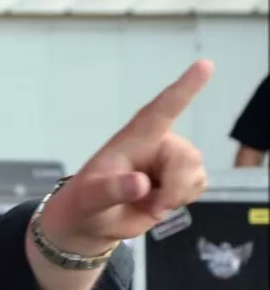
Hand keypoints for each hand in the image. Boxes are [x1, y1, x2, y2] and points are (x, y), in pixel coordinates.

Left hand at [41, 60, 212, 252]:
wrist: (90, 224)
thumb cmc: (84, 203)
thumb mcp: (90, 198)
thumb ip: (112, 190)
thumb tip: (140, 182)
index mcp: (131, 139)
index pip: (161, 110)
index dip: (184, 88)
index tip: (205, 65)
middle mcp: (154, 144)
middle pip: (187, 155)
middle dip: (176, 184)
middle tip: (154, 203)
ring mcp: (168, 161)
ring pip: (196, 171)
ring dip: (178, 194)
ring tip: (150, 202)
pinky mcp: (179, 178)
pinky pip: (199, 184)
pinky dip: (183, 199)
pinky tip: (159, 203)